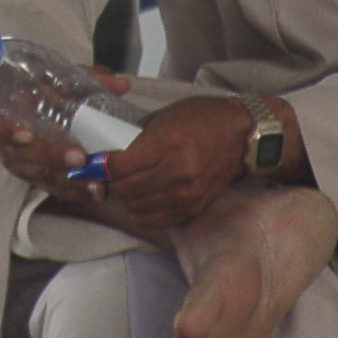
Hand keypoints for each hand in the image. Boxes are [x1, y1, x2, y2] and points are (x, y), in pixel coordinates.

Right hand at [0, 66, 135, 201]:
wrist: (43, 115)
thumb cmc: (46, 94)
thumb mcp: (61, 81)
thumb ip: (88, 79)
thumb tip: (121, 85)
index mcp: (5, 117)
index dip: (8, 133)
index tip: (26, 135)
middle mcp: (12, 147)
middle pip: (25, 158)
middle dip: (53, 158)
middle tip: (79, 157)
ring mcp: (28, 168)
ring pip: (45, 178)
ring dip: (70, 181)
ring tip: (94, 180)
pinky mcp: (45, 182)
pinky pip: (60, 190)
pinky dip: (80, 191)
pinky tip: (98, 190)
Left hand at [101, 96, 248, 229]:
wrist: (240, 136)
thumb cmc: (201, 118)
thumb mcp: (164, 116)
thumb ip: (137, 136)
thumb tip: (111, 154)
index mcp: (167, 144)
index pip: (120, 166)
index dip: (102, 167)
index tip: (97, 162)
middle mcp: (176, 172)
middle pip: (126, 190)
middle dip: (110, 184)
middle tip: (107, 176)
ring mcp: (186, 194)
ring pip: (138, 209)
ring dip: (125, 199)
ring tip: (125, 187)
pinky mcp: (193, 208)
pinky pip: (156, 220)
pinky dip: (142, 213)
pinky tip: (142, 199)